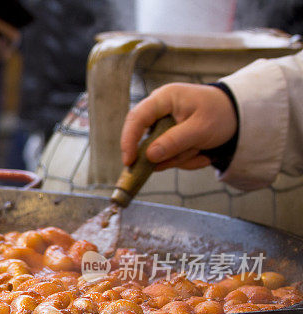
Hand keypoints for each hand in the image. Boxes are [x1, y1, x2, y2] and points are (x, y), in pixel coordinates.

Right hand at [120, 83, 237, 170]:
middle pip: (147, 141)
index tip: (129, 161)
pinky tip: (202, 152)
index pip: (136, 118)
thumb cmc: (221, 113)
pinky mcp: (168, 138)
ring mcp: (163, 126)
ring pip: (159, 153)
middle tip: (192, 153)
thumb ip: (174, 142)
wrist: (239, 116)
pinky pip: (169, 157)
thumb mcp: (200, 128)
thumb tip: (149, 156)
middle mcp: (159, 111)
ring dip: (181, 157)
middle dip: (169, 153)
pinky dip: (186, 159)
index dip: (129, 140)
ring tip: (202, 148)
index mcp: (163, 98)